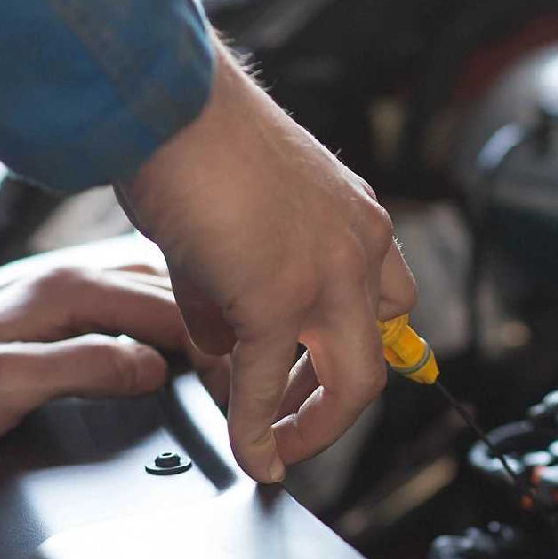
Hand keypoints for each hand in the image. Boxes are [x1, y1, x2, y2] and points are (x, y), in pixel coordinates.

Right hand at [116, 34, 416, 481]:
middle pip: (380, 357)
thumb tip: (222, 345)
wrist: (170, 105)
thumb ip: (237, 288)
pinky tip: (250, 453)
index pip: (386, 305)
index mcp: (357, 219)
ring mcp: (327, 275)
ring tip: (274, 448)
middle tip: (299, 431)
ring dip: (311, 426)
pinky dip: (259, 428)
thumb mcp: (239, 218)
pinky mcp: (277, 298)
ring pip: (351, 382)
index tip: (320, 381)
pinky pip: (270, 383)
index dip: (352, 353)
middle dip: (338, 407)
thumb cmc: (191, 141)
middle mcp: (359, 247)